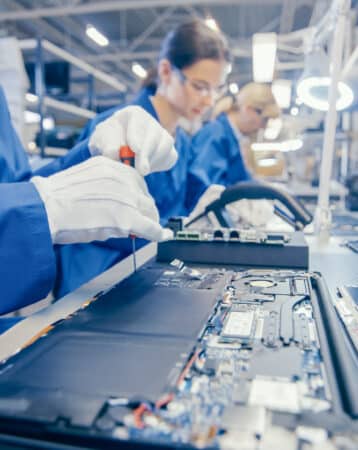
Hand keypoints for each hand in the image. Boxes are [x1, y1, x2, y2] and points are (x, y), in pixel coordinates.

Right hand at [31, 156, 172, 243]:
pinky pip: (150, 227)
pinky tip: (164, 235)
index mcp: (113, 166)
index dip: (139, 197)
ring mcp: (127, 199)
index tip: (138, 205)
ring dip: (149, 221)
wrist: (47, 208)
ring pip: (150, 211)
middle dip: (145, 210)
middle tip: (143, 221)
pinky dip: (159, 233)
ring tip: (147, 230)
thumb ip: (106, 184)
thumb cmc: (58, 197)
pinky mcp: (127, 219)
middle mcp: (123, 179)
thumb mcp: (87, 179)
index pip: (137, 182)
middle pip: (146, 197)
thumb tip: (117, 200)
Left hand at [88, 105, 177, 175]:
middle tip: (141, 170)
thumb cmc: (109, 141)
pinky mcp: (169, 150)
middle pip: (155, 135)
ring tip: (137, 171)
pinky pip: (170, 158)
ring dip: (152, 162)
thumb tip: (114, 153)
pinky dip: (159, 166)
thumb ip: (107, 144)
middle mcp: (151, 122)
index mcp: (134, 114)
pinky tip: (146, 168)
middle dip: (147, 153)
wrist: (118, 150)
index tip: (135, 149)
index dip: (137, 135)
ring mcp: (162, 135)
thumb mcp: (101, 140)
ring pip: (165, 147)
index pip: (138, 120)